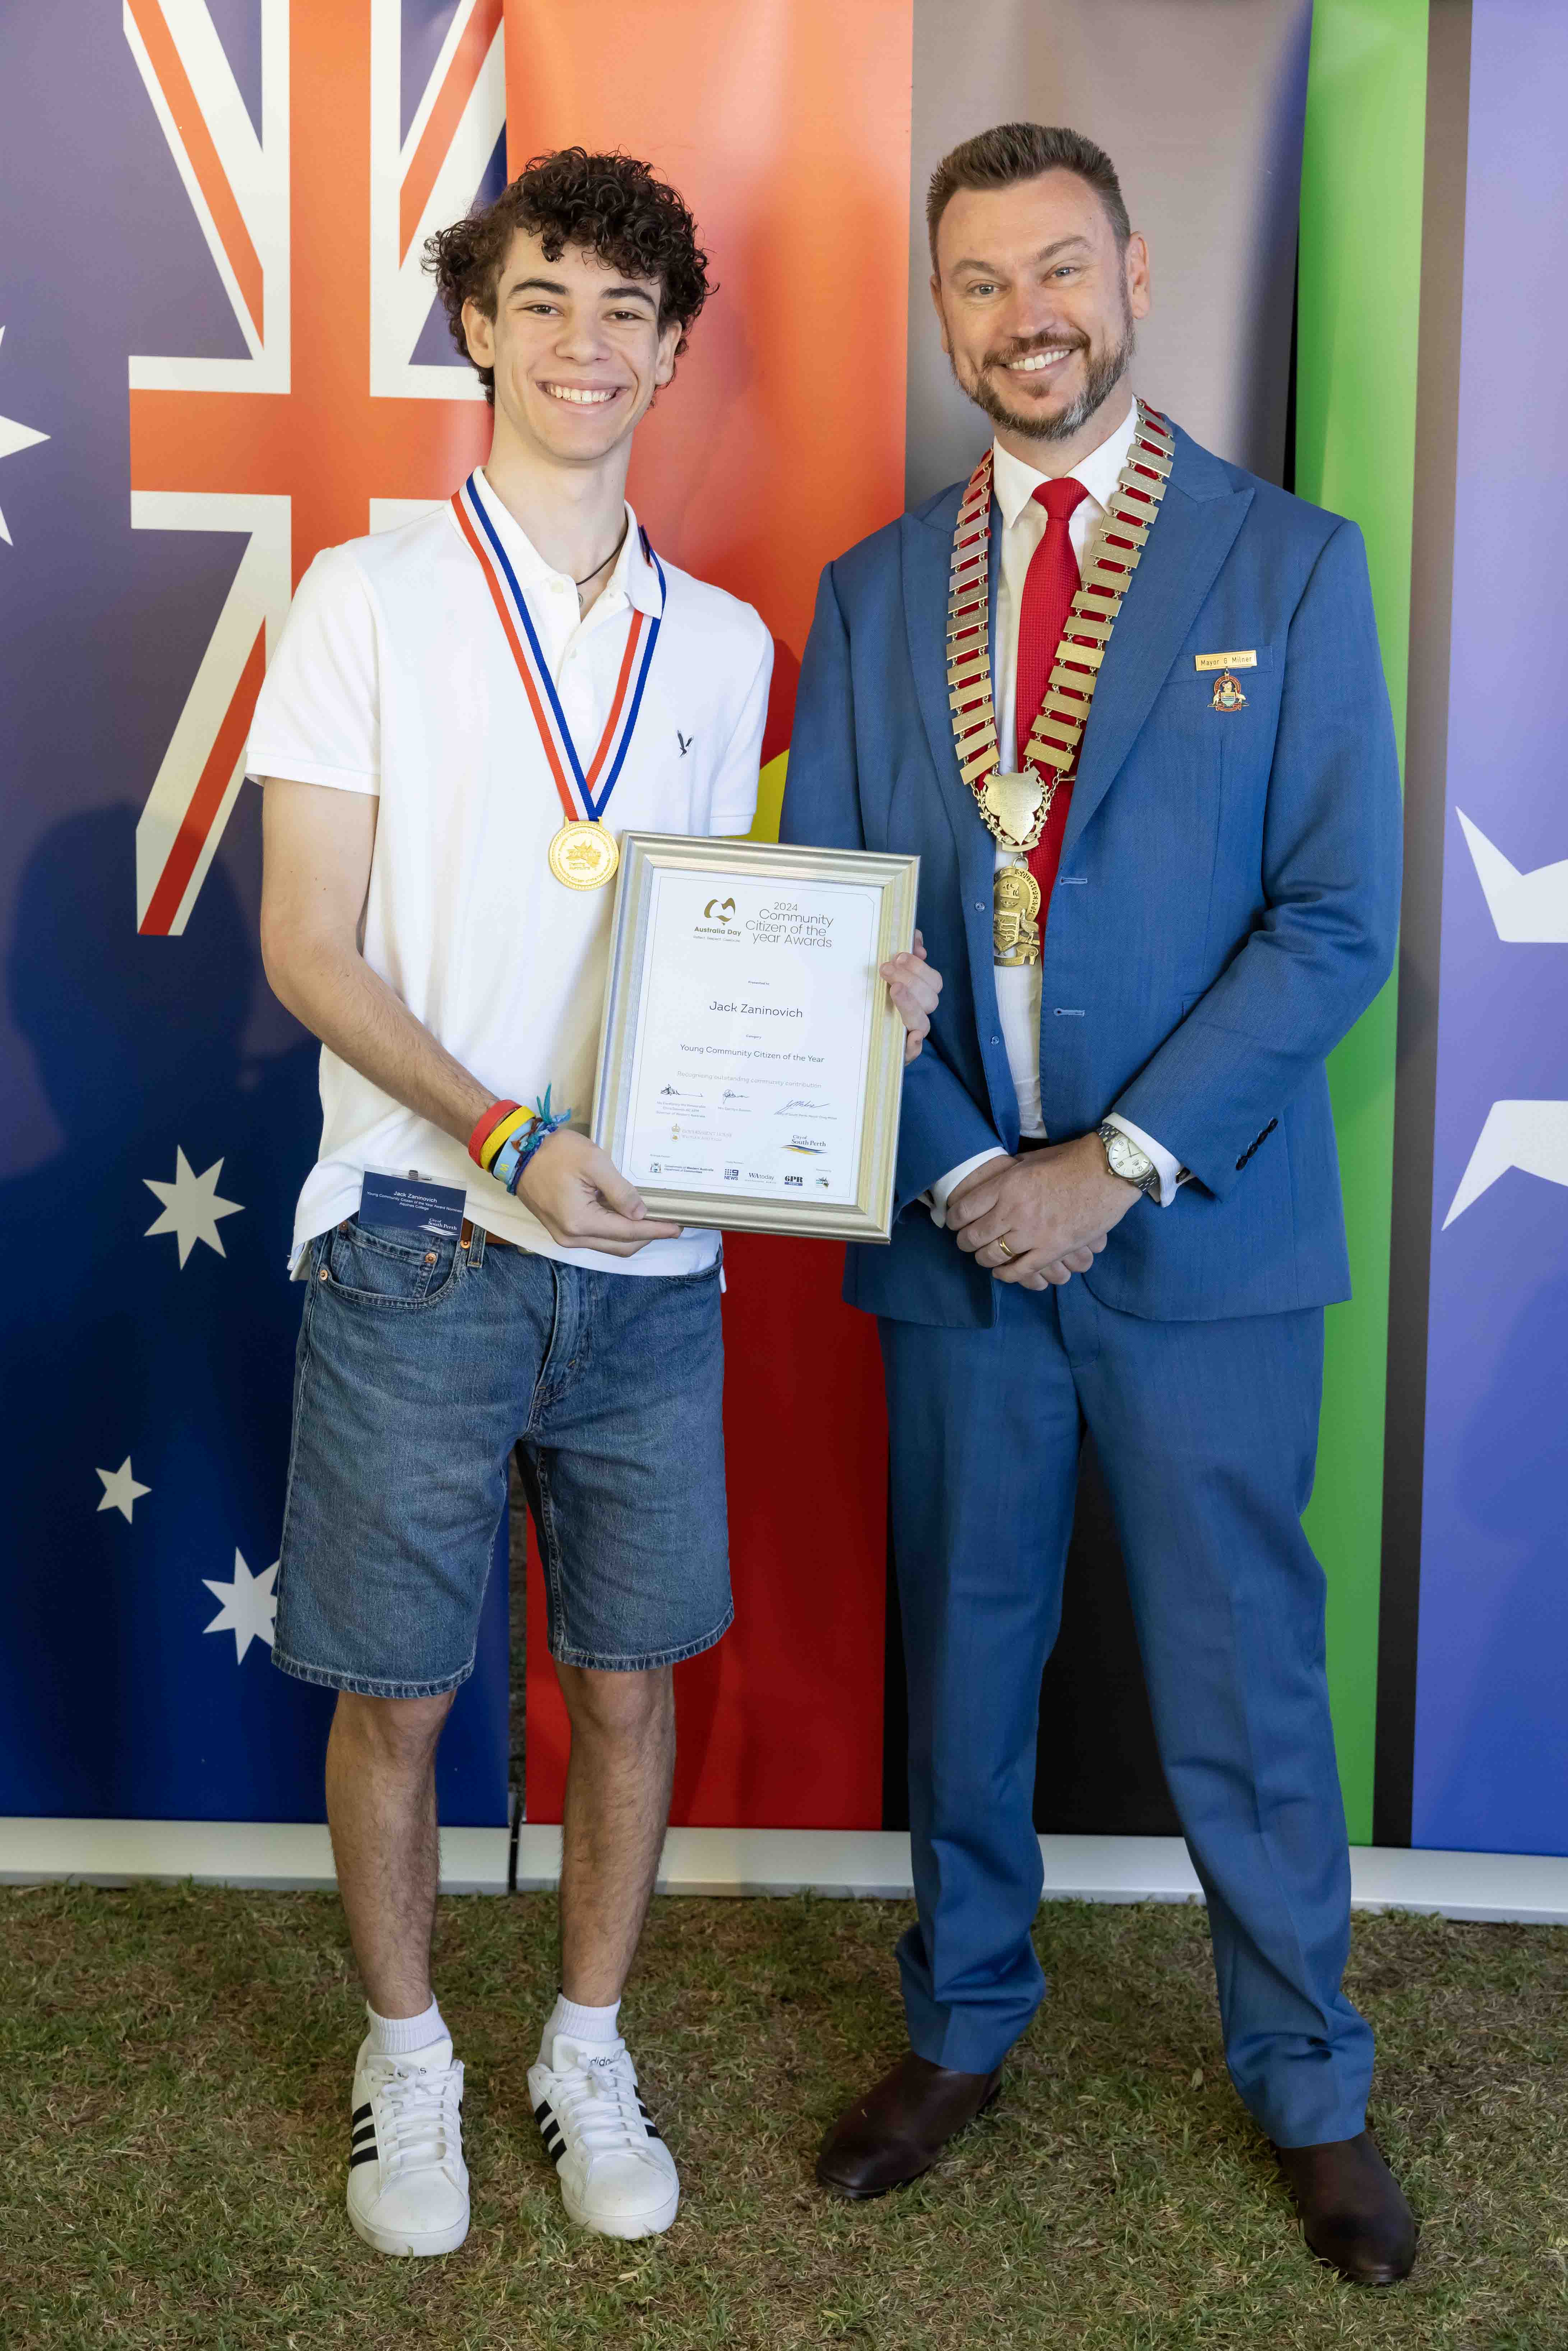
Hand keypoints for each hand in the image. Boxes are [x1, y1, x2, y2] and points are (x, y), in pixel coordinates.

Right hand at [516, 1130, 682, 1255]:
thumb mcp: (593, 1163)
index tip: (678, 1227)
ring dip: (631, 1236)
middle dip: (647, 1237)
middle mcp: (572, 1237)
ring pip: (608, 1245)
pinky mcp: (561, 1229)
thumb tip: (640, 1214)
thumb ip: (620, 1191)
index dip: (656, 1230)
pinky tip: (627, 1217)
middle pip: (620, 1247)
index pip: (628, 1232)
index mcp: (580, 1222)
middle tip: (670, 1224)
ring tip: (653, 1221)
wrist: (517, 1152)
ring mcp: (565, 1236)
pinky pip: (595, 1237)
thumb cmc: (554, 1152)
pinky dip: (614, 1230)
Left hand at [881, 930, 941, 1063]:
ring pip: (923, 1023)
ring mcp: (909, 1033)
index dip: (919, 968)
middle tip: (885, 969)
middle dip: (911, 980)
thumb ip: (902, 955)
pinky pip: (913, 1052)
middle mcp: (918, 1013)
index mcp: (919, 994)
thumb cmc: (871, 997)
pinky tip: (910, 1037)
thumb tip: (916, 942)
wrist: (850, 1031)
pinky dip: (914, 1046)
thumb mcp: (883, 972)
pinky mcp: (900, 1052)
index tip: (898, 956)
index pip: (933, 981)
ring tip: (893, 990)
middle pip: (930, 999)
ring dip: (911, 1005)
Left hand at [948, 1131, 1138, 1284]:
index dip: (953, 1220)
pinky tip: (1002, 1272)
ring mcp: (1033, 1233)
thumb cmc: (1071, 1160)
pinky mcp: (1053, 1249)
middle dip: (964, 1242)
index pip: (963, 1210)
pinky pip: (1020, 1271)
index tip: (954, 1222)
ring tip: (983, 1256)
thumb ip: (1007, 1175)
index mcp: (1006, 1184)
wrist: (1110, 1171)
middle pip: (973, 1236)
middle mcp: (1014, 1210)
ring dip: (983, 1259)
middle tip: (965, 1242)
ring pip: (993, 1256)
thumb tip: (988, 1182)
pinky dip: (1006, 1275)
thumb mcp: (1031, 1160)